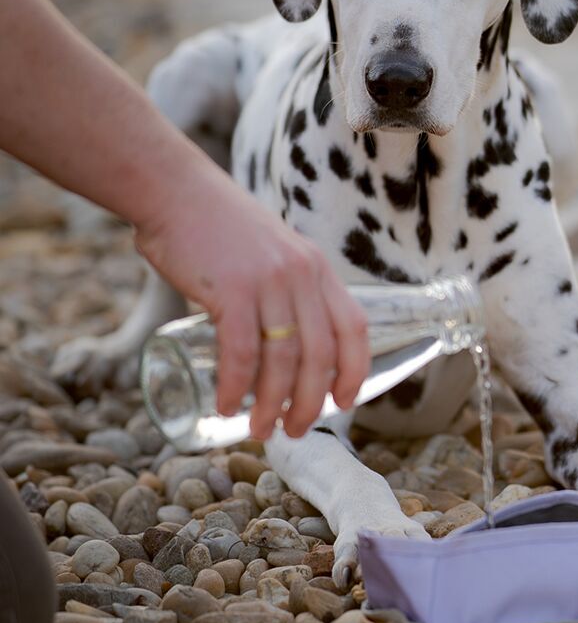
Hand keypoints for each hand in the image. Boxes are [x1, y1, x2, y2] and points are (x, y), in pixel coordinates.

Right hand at [133, 163, 368, 439]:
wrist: (177, 192)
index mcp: (318, 270)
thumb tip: (285, 344)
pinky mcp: (232, 289)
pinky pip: (241, 352)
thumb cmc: (219, 229)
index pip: (355, 327)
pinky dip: (236, 386)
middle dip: (311, 402)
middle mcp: (303, 276)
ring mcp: (270, 282)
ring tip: (261, 429)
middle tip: (294, 430)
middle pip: (321, 354)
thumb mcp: (274, 255)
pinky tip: (227, 405)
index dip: (355, 369)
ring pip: (283, 360)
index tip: (347, 401)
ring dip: (273, 404)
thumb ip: (286, 291)